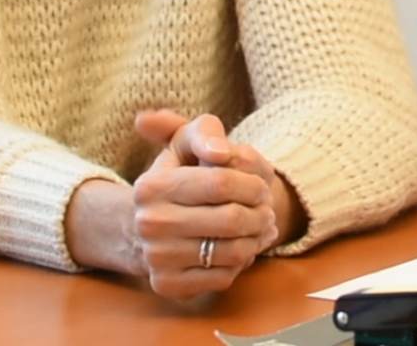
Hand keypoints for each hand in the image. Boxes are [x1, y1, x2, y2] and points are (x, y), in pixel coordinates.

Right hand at [129, 111, 277, 298]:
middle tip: (267, 211)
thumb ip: (204, 132)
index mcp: (151, 186)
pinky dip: (241, 262)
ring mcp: (156, 258)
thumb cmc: (182, 172)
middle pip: (231, 220)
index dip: (252, 185)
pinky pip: (223, 278)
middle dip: (261, 214)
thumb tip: (220, 152)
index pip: (220, 183)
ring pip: (231, 252)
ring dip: (257, 239)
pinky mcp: (168, 284)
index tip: (262, 188)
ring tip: (262, 227)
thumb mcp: (188, 141)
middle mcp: (149, 224)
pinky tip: (242, 248)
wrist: (153, 221)